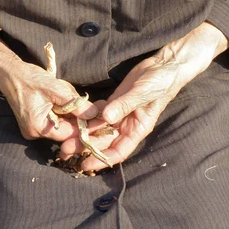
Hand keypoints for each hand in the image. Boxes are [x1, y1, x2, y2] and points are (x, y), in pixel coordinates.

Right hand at [0, 61, 98, 141]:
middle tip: (85, 101)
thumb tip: (94, 114)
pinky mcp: (34, 122)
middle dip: (76, 116)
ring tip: (66, 93)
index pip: (67, 134)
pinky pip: (54, 119)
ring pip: (61, 123)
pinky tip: (60, 96)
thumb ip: (75, 104)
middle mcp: (34, 133)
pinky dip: (61, 109)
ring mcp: (33, 128)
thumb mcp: (56, 89)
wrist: (11, 73)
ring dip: (69, 111)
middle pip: (65, 130)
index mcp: (37, 128)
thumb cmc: (30, 79)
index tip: (97, 116)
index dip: (83, 125)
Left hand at [60, 22, 228, 170]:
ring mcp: (120, 112)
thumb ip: (125, 104)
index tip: (84, 163)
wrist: (164, 65)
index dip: (101, 159)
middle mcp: (127, 125)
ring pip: (99, 126)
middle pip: (104, 141)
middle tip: (65, 149)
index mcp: (137, 129)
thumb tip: (106, 117)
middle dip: (86, 146)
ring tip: (64, 135)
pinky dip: (87, 114)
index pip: (118, 151)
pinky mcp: (115, 100)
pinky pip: (99, 111)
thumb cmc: (160, 82)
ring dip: (83, 130)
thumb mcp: (143, 93)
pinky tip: (74, 116)